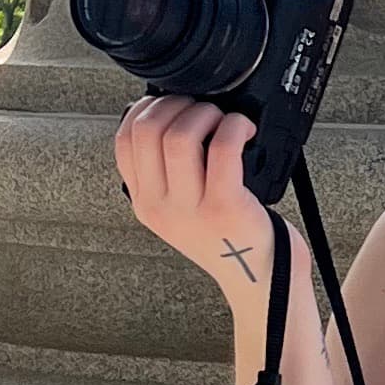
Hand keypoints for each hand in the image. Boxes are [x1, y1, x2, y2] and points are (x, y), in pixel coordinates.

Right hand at [115, 95, 277, 314]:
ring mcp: (191, 210)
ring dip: (206, 112)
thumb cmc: (230, 237)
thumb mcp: (183, 211)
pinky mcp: (225, 207)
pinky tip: (245, 130)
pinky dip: (235, 126)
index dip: (145, 108)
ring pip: (180, 136)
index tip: (170, 103)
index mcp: (145, 203)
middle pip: (148, 130)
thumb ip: (170, 173)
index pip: (124, 140)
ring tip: (224, 120)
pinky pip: (222, 148)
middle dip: (178, 103)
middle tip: (203, 109)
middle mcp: (160, 207)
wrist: (261, 281)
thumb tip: (173, 117)